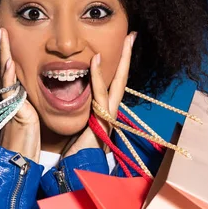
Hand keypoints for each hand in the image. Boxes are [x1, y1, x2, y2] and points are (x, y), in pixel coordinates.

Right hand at [0, 18, 40, 162]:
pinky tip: (7, 60)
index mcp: (6, 94)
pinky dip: (7, 75)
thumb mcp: (24, 114)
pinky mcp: (12, 110)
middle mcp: (3, 95)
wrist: (19, 158)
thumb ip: (21, 100)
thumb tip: (23, 90)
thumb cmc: (24, 139)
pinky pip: (9, 89)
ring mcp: (6, 101)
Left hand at [62, 32, 136, 158]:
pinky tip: (95, 61)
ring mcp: (109, 118)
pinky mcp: (103, 124)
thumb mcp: (80, 126)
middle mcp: (111, 113)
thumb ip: (83, 111)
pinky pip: (101, 97)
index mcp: (104, 112)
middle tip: (132, 36)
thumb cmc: (75, 153)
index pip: (113, 83)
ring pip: (116, 85)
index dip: (118, 64)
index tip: (121, 45)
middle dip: (127, 58)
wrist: (78, 172)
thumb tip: (77, 95)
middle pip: (121, 80)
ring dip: (120, 62)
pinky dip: (98, 78)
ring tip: (124, 42)